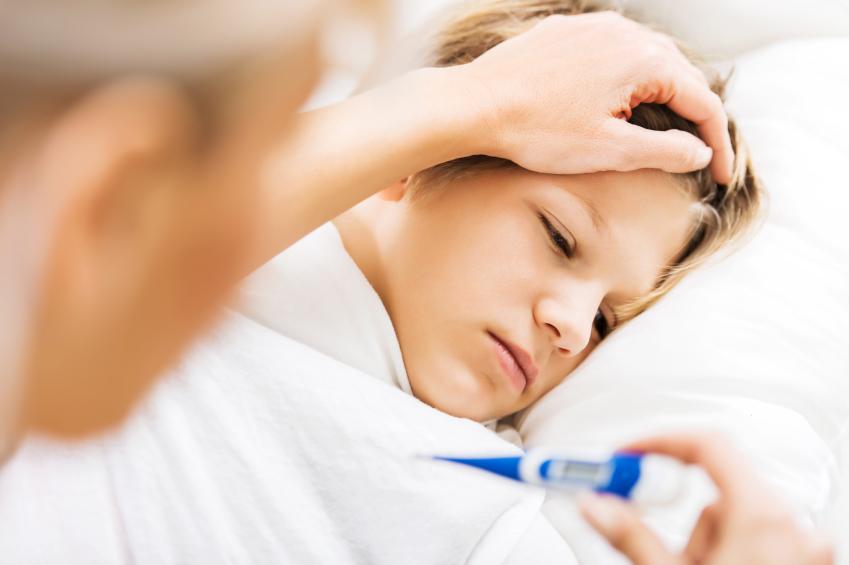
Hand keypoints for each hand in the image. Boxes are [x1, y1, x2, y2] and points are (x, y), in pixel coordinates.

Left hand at [454, 11, 733, 182]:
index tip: (719, 177)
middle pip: (678, 76)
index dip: (717, 144)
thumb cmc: (538, 130)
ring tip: (664, 130)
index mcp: (645, 59)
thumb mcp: (609, 150)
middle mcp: (625, 32)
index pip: (702, 102)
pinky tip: (616, 102)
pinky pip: (611, 53)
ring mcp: (594, 26)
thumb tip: (699, 152)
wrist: (474, 104)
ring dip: (660, 96)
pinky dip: (625, 80)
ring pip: (645, 61)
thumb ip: (664, 151)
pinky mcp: (566, 31)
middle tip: (698, 155)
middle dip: (693, 117)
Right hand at [578, 434, 833, 564]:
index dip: (658, 442)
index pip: (708, 444)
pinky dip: (730, 552)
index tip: (623, 458)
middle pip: (716, 487)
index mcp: (763, 516)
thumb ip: (627, 536)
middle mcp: (792, 525)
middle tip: (657, 546)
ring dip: (704, 542)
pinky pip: (755, 538)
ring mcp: (803, 547)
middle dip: (676, 514)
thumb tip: (594, 504)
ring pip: (734, 517)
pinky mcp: (802, 564)